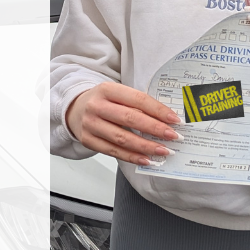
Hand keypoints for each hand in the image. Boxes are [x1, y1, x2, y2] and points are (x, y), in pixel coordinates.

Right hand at [65, 83, 181, 165]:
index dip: (158, 110)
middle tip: (174, 136)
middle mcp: (96, 106)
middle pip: (130, 118)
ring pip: (122, 138)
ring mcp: (91, 124)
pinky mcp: (88, 140)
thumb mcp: (116, 94)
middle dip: (156, 129)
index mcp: (107, 89)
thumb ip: (136, 104)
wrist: (74, 110)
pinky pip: (113, 151)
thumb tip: (166, 119)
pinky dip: (132, 157)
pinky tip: (146, 159)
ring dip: (146, 146)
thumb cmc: (102, 102)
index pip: (137, 99)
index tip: (175, 120)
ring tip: (164, 151)